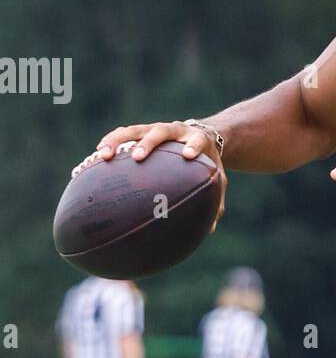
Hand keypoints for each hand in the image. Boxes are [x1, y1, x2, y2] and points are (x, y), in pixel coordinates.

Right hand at [87, 120, 227, 231]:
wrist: (202, 138)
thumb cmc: (208, 163)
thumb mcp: (217, 178)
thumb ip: (216, 199)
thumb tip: (211, 229)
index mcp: (198, 139)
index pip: (196, 140)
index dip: (192, 146)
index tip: (188, 155)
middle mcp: (175, 130)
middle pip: (160, 131)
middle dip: (149, 143)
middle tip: (137, 157)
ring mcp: (156, 129)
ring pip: (135, 130)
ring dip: (118, 140)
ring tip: (103, 155)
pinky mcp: (142, 131)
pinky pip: (123, 135)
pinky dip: (109, 143)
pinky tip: (95, 158)